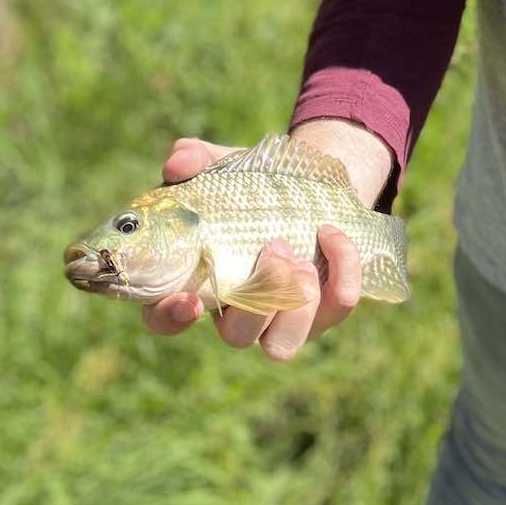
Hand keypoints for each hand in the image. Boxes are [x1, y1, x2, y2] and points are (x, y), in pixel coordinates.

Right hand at [140, 136, 362, 360]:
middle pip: (237, 337)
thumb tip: (179, 162)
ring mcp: (282, 316)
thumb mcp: (222, 164)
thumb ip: (195, 159)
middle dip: (258, 298)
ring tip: (301, 256)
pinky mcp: (325, 309)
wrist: (310, 182)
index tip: (189, 300)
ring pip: (283, 345)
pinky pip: (337, 306)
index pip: (164, 319)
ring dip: (296, 302)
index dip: (170, 318)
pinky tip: (332, 233)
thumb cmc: (251, 182)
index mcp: (198, 280)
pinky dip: (341, 268)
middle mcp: (237, 309)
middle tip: (274, 246)